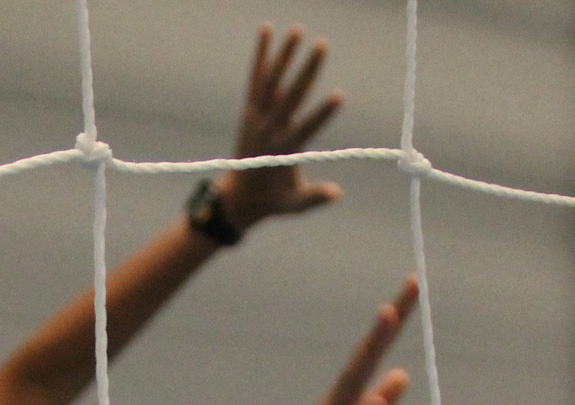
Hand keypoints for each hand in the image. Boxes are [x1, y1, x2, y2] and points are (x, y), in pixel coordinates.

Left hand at [214, 26, 345, 231]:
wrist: (236, 199)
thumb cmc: (271, 202)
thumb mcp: (293, 205)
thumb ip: (314, 197)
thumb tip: (338, 194)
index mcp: (282, 151)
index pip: (306, 129)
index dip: (321, 114)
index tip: (338, 97)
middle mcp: (268, 130)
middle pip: (291, 96)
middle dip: (307, 71)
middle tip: (322, 45)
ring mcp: (257, 118)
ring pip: (272, 82)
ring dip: (284, 55)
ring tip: (297, 29)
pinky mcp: (249, 110)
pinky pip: (255, 79)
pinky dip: (261, 55)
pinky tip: (267, 30)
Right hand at [272, 279, 418, 404]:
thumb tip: (400, 375)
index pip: (371, 358)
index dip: (393, 324)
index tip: (414, 287)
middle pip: (362, 358)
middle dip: (386, 323)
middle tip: (411, 286)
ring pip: (351, 383)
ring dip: (370, 348)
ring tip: (387, 316)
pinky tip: (380, 396)